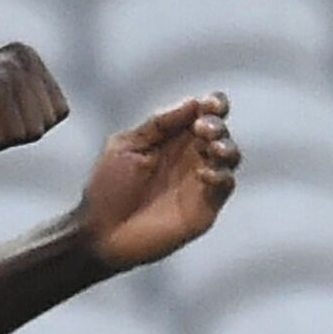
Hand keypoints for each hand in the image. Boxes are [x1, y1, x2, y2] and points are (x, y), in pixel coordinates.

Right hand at [0, 42, 68, 151]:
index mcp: (29, 57)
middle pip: (47, 123)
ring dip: (1, 137)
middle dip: (15, 132)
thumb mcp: (3, 98)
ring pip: (32, 133)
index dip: (27, 125)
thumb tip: (62, 114)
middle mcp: (23, 58)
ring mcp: (9, 71)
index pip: (59, 112)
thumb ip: (32, 103)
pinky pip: (10, 136)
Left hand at [76, 93, 240, 271]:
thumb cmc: (109, 187)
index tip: (210, 104)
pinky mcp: (204, 207)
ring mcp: (199, 182)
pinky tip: (203, 173)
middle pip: (220, 132)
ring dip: (226, 147)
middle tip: (202, 129)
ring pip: (230, 157)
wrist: (102, 231)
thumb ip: (159, 124)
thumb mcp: (127, 146)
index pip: (203, 114)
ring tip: (211, 148)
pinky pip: (224, 186)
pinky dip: (220, 175)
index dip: (214, 104)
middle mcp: (190, 156)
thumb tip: (193, 102)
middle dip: (217, 125)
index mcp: (172, 137)